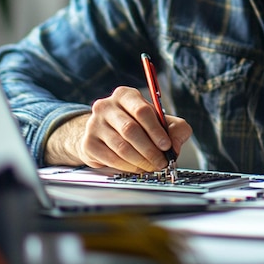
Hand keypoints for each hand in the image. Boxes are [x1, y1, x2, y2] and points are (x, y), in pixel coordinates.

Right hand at [45, 86, 191, 172]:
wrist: (103, 133)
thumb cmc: (137, 124)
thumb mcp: (159, 120)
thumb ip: (175, 128)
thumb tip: (175, 145)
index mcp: (125, 95)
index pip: (142, 110)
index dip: (156, 130)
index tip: (167, 146)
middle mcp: (106, 106)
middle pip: (130, 130)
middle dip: (149, 150)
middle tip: (161, 162)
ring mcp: (94, 124)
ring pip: (121, 147)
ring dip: (140, 161)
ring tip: (151, 167)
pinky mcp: (88, 143)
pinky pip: (111, 159)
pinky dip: (128, 167)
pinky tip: (137, 168)